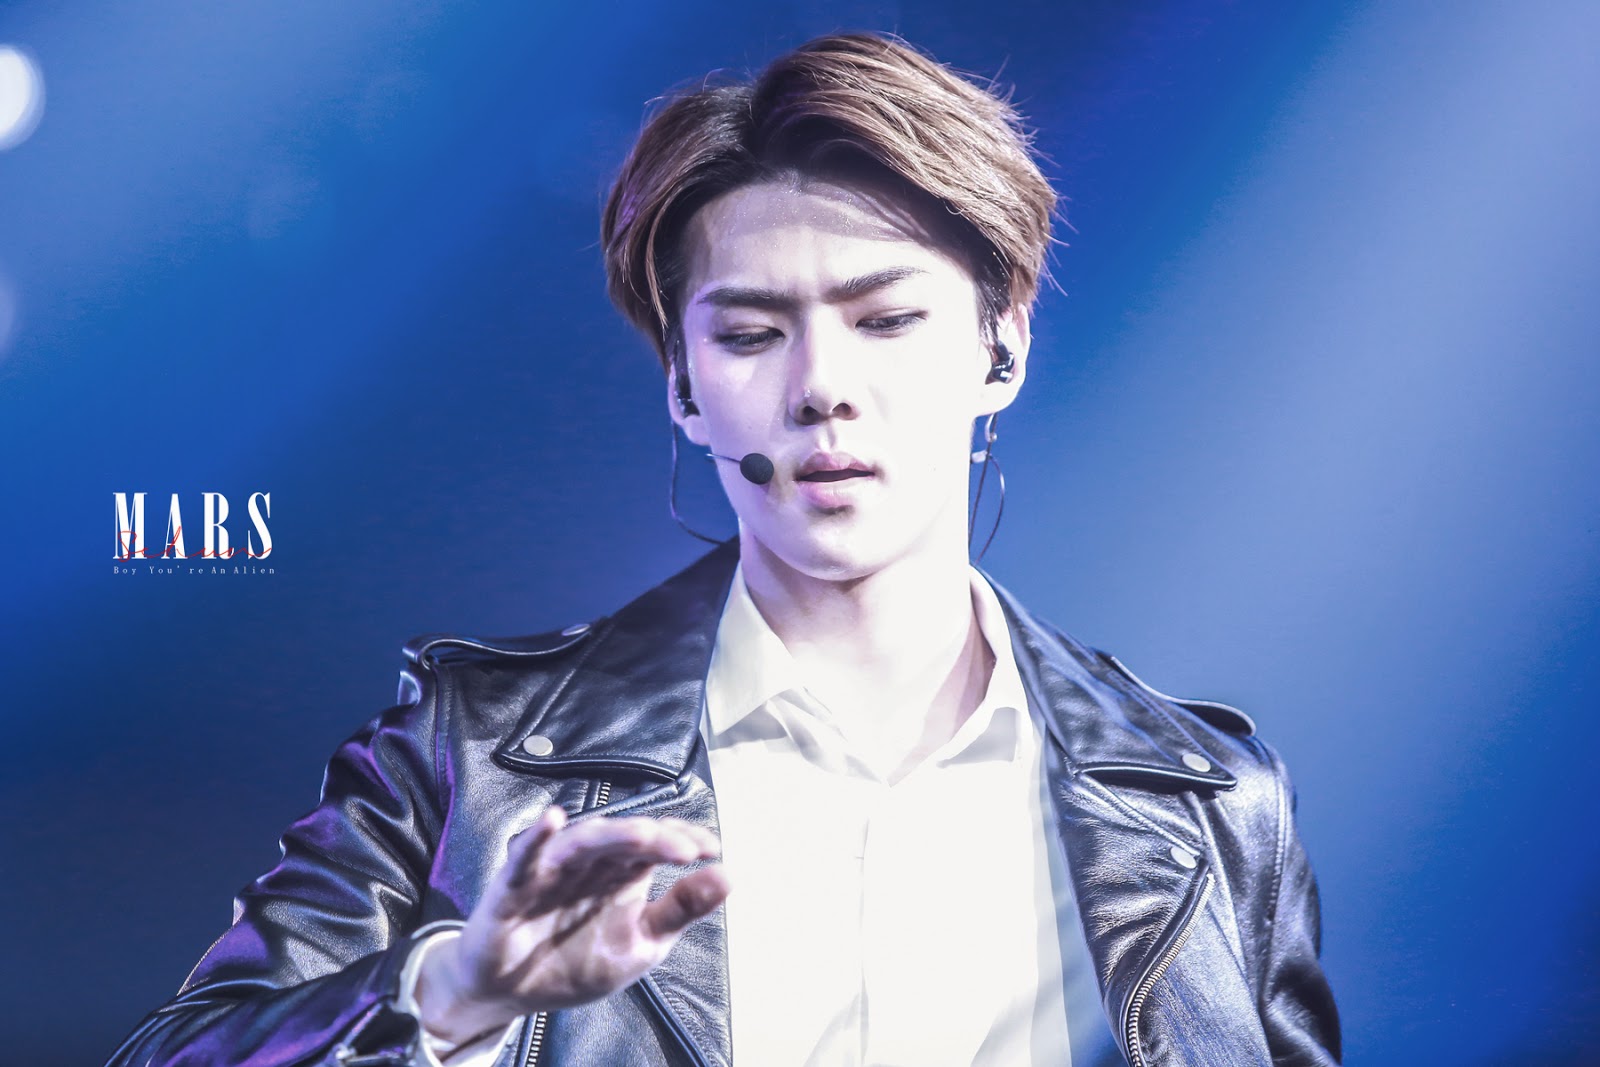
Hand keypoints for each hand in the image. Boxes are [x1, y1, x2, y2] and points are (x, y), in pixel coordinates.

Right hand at [413, 806, 728, 1044]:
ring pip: (585, 840)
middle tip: (686, 849)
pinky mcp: (515, 885)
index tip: (711, 848)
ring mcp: (553, 868)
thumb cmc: (575, 960)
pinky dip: (538, 837)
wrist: (513, 994)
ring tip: (644, 835)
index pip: (658, 842)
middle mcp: (591, 861)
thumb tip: (727, 876)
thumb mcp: (642, 942)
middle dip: (657, 838)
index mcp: (623, 870)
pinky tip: (553, 820)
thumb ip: (682, 909)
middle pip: (626, 837)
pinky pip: (526, 856)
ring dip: (614, 834)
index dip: (684, 840)